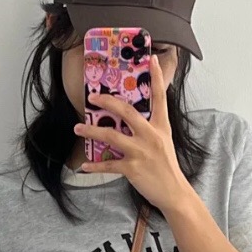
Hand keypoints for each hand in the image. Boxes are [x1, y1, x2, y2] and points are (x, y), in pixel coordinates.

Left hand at [73, 50, 189, 215]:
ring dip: (91, 132)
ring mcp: (141, 152)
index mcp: (161, 127)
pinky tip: (84, 166)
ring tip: (77, 129)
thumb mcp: (164, 142)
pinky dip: (95, 166)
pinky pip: (109, 165)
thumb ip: (151, 128)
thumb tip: (132, 120)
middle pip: (127, 112)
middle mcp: (151, 136)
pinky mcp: (132, 169)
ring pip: (111, 137)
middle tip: (92, 97)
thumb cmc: (166, 167)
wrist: (174, 192)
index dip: (156, 77)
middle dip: (107, 102)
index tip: (152, 59)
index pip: (160, 97)